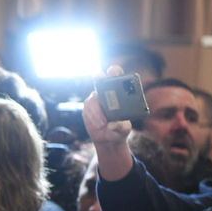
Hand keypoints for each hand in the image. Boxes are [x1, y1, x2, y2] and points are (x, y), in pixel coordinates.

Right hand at [83, 65, 133, 180]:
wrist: (107, 138)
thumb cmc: (119, 130)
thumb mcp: (124, 129)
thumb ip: (120, 126)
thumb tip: (112, 125)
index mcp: (119, 91)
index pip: (116, 75)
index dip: (114, 72)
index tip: (113, 72)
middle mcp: (105, 92)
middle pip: (99, 78)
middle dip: (99, 77)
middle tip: (99, 79)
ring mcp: (95, 99)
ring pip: (92, 100)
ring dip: (97, 112)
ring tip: (103, 125)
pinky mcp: (87, 108)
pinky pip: (87, 110)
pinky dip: (92, 118)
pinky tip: (98, 126)